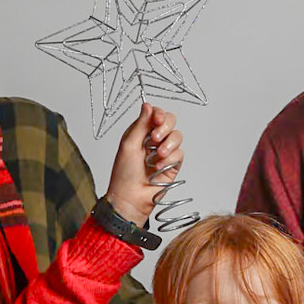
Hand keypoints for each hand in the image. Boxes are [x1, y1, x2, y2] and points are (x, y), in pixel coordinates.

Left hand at [106, 103, 181, 227]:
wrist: (130, 198)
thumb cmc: (124, 174)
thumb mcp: (128, 144)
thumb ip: (140, 124)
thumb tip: (148, 105)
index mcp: (141, 132)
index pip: (156, 114)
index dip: (159, 114)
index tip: (156, 119)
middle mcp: (153, 140)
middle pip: (170, 122)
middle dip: (165, 127)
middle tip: (155, 138)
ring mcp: (164, 152)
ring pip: (177, 136)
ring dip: (168, 145)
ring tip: (158, 156)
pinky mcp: (172, 165)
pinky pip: (179, 154)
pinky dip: (170, 159)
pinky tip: (158, 168)